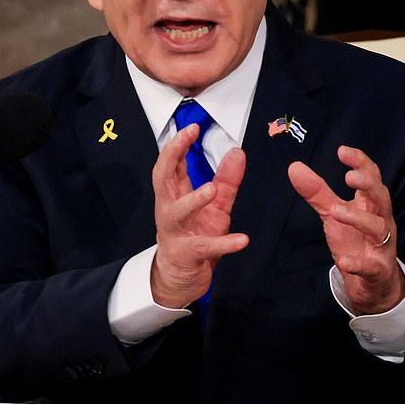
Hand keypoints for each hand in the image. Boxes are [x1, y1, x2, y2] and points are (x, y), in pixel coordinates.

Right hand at [150, 124, 248, 307]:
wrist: (179, 276)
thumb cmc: (194, 234)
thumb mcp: (215, 205)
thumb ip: (226, 179)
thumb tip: (238, 151)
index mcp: (174, 194)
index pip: (171, 163)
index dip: (178, 144)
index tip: (191, 127)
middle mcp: (169, 209)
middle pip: (162, 178)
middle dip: (172, 155)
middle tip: (187, 138)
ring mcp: (175, 231)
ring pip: (177, 212)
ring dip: (193, 200)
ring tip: (211, 190)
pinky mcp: (187, 254)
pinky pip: (204, 248)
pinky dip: (224, 243)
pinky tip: (242, 240)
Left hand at [288, 146, 404, 314]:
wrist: (372, 281)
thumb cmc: (356, 240)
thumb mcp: (334, 213)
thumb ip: (317, 192)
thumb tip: (294, 167)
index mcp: (370, 204)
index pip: (371, 177)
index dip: (360, 162)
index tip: (342, 151)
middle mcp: (380, 220)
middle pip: (381, 197)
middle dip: (368, 185)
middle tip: (349, 177)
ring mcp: (381, 246)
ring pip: (378, 228)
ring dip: (358, 219)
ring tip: (336, 212)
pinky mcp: (377, 270)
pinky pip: (370, 266)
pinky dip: (358, 264)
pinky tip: (344, 261)